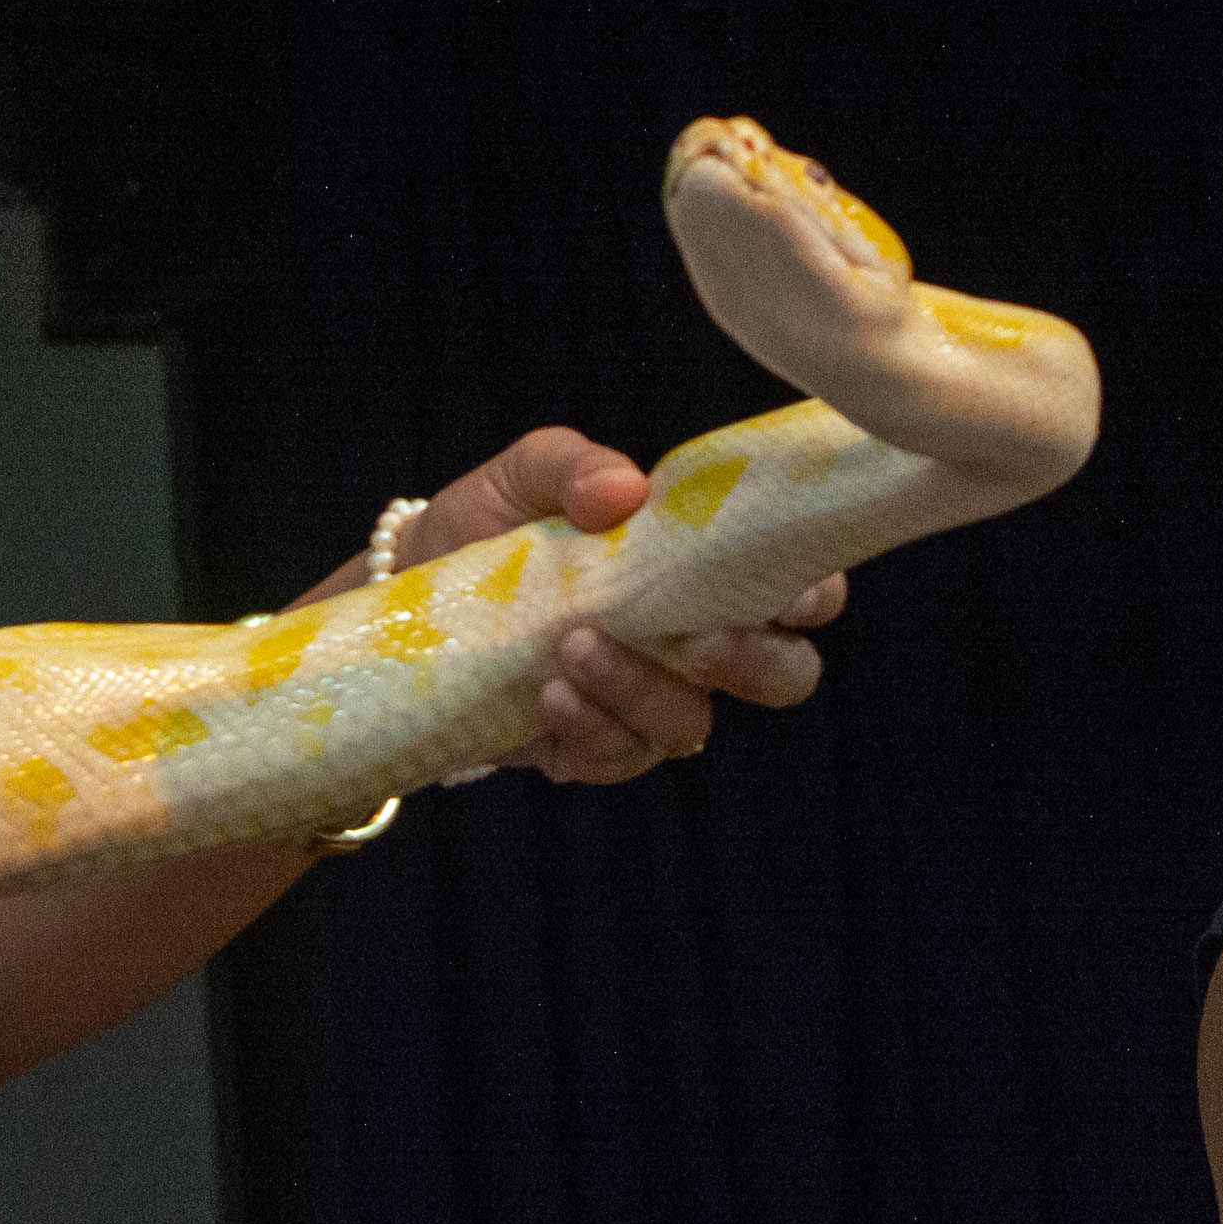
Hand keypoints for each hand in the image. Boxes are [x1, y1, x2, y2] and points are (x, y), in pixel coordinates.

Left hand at [304, 425, 841, 785]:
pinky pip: (620, 757)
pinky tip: (548, 695)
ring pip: (691, 723)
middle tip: (695, 639)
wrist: (407, 593)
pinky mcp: (592, 745)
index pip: (802, 588)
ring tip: (571, 649)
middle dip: (752, 665)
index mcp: (706, 568)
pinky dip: (591, 729)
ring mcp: (649, 699)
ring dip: (640, 690)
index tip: (788, 592)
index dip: (814, 594)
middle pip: (782, 676)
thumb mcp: (525, 475)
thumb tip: (625, 489)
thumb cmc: (493, 523)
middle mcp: (696, 641)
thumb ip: (575, 466)